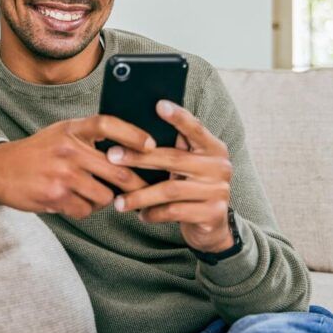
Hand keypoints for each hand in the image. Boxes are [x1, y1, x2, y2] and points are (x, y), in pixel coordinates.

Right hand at [0, 115, 152, 218]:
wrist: (0, 169)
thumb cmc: (40, 152)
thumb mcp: (62, 133)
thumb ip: (90, 137)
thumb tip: (131, 150)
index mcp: (72, 129)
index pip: (108, 124)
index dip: (133, 134)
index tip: (151, 145)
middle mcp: (69, 148)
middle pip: (117, 169)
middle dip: (136, 184)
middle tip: (146, 190)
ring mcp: (62, 173)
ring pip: (104, 195)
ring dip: (104, 199)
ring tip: (92, 193)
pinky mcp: (55, 196)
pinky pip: (85, 209)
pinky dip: (84, 209)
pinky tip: (72, 201)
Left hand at [108, 100, 233, 252]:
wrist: (212, 227)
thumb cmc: (191, 189)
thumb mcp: (188, 167)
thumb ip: (175, 150)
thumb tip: (134, 131)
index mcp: (214, 148)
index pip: (195, 128)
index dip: (178, 117)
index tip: (159, 105)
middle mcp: (220, 166)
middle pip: (174, 159)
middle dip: (139, 157)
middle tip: (112, 157)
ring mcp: (218, 191)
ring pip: (171, 189)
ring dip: (141, 195)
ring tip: (119, 201)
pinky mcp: (213, 214)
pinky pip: (175, 212)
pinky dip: (154, 213)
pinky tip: (142, 214)